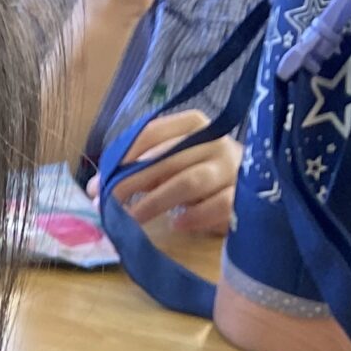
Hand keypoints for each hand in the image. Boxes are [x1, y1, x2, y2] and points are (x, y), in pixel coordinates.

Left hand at [103, 109, 241, 232]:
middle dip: (131, 183)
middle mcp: (214, 141)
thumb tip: (97, 188)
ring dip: (154, 202)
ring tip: (132, 220)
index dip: (124, 155)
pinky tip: (177, 225)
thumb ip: (140, 171)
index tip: (101, 181)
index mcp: (193, 125)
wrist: (254, 190)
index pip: (153, 131)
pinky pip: (217, 205)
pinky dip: (194, 216)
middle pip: (166, 159)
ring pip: (189, 182)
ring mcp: (231, 168)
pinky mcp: (243, 195)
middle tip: (107, 206)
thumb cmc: (201, 177)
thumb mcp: (171, 166)